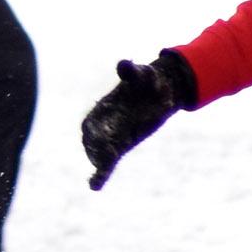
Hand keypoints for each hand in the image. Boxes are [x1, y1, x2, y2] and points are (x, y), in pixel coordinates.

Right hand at [81, 53, 193, 190]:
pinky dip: (100, 175)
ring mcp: (111, 137)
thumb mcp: (144, 75)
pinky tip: (94, 186)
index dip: (95, 135)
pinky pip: (107, 163)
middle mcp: (103, 124)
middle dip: (95, 151)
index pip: (92, 124)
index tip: (103, 143)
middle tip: (103, 160)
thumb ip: (134, 72)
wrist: (159, 93)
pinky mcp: (120, 147)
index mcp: (104, 108)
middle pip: (91, 142)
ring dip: (98, 163)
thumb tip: (124, 64)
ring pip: (98, 154)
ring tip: (101, 172)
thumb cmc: (149, 83)